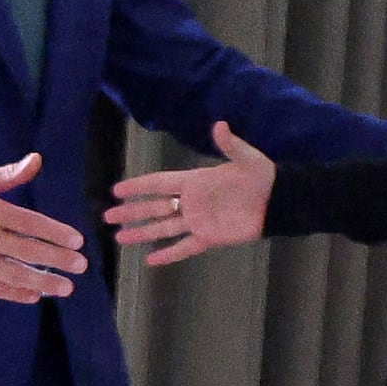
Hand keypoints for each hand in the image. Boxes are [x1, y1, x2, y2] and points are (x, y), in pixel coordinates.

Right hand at [0, 156, 85, 302]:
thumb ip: (8, 175)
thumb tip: (36, 160)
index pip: (29, 223)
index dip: (55, 233)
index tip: (77, 241)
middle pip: (27, 250)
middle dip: (57, 260)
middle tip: (80, 266)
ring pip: (13, 273)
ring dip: (42, 281)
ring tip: (66, 288)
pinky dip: (14, 293)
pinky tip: (34, 295)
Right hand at [108, 120, 271, 266]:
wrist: (278, 201)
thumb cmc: (262, 177)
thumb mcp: (246, 158)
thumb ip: (230, 144)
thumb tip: (220, 125)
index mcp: (195, 182)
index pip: (160, 184)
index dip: (139, 187)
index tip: (117, 190)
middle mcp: (191, 202)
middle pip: (154, 207)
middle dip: (131, 212)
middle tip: (108, 216)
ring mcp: (197, 221)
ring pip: (163, 228)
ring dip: (141, 233)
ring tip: (120, 237)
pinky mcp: (208, 237)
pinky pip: (184, 247)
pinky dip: (168, 255)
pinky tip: (151, 260)